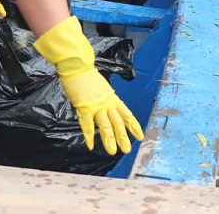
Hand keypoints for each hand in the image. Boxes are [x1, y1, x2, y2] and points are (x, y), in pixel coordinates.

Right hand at [33, 16, 144, 154]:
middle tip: (127, 150)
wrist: (78, 66)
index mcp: (112, 98)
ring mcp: (96, 106)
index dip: (134, 126)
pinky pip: (87, 124)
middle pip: (118, 122)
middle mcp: (107, 103)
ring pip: (105, 125)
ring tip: (112, 152)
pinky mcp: (84, 107)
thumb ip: (105, 99)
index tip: (140, 137)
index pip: (127, 114)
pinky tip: (91, 146)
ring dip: (109, 139)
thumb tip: (106, 109)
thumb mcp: (102, 88)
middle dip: (123, 137)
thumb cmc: (87, 76)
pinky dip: (89, 136)